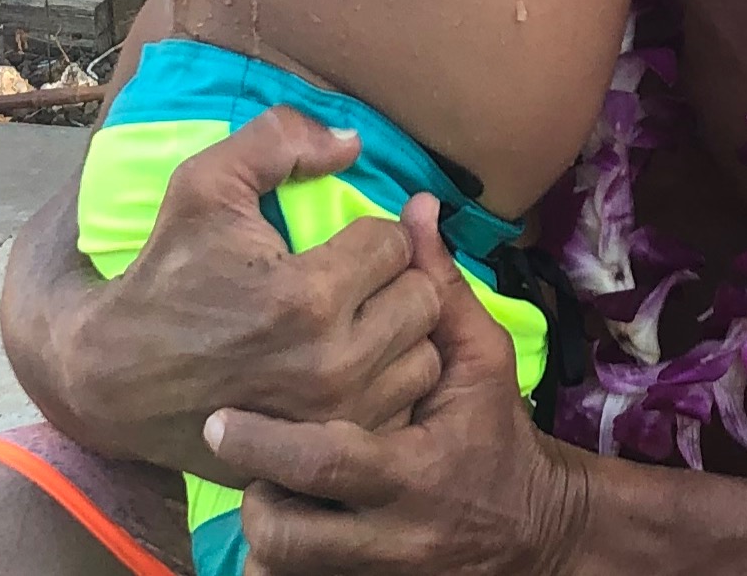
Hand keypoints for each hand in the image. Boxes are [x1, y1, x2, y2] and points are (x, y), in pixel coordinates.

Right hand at [2, 107, 442, 483]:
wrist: (111, 378)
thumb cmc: (163, 274)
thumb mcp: (202, 186)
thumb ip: (278, 141)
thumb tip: (353, 142)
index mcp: (308, 296)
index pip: (394, 243)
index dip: (368, 233)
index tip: (336, 244)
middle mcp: (332, 365)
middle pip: (422, 300)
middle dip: (395, 279)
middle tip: (356, 279)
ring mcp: (335, 419)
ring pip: (424, 357)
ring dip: (402, 332)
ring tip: (361, 319)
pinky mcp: (329, 455)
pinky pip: (402, 407)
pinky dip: (389, 383)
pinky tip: (354, 365)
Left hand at [212, 197, 590, 575]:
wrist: (531, 532)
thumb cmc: (496, 433)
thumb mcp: (483, 359)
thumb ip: (441, 290)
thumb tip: (414, 208)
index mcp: (415, 470)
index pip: (327, 464)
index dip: (265, 445)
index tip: (215, 419)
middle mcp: (392, 535)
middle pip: (289, 535)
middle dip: (248, 494)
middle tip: (221, 443)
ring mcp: (375, 571)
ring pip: (284, 568)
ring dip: (259, 526)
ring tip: (253, 481)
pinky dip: (276, 565)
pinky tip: (276, 521)